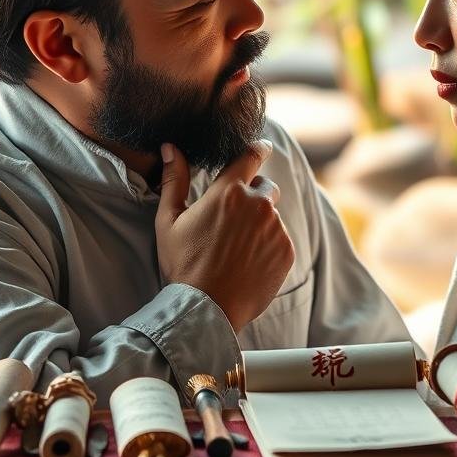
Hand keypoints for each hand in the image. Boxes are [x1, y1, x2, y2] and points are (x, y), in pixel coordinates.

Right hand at [155, 139, 294, 331]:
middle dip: (254, 197)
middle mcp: (258, 205)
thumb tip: (171, 147)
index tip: (261, 147)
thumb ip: (175, 180)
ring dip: (260, 224)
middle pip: (265, 187)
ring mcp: (275, 229)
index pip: (252, 155)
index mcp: (229, 191)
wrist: (207, 309)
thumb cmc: (183, 264)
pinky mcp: (287, 251)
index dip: (258, 148)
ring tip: (237, 248)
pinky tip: (248, 262)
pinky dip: (269, 246)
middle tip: (234, 221)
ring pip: (273, 216)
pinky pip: (281, 239)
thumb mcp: (169, 221)